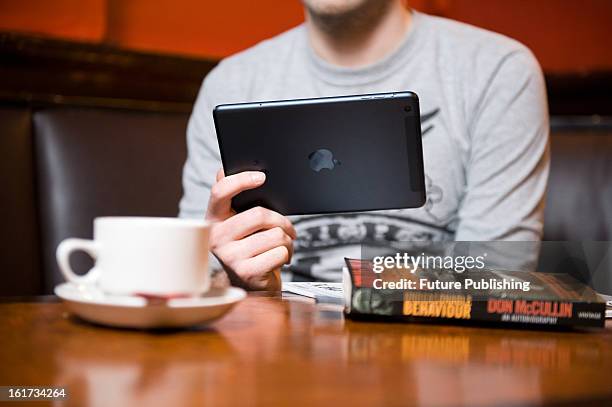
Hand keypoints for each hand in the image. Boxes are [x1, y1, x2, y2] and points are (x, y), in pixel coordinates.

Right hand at [206, 169, 295, 289]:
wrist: (250, 282)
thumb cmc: (248, 245)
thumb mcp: (240, 220)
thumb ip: (234, 197)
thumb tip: (226, 170)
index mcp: (213, 218)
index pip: (220, 191)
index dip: (241, 180)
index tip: (262, 177)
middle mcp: (216, 237)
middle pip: (259, 214)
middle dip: (282, 220)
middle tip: (288, 228)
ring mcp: (229, 256)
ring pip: (275, 235)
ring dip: (287, 240)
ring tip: (282, 245)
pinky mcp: (246, 271)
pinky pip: (280, 252)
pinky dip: (287, 254)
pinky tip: (279, 258)